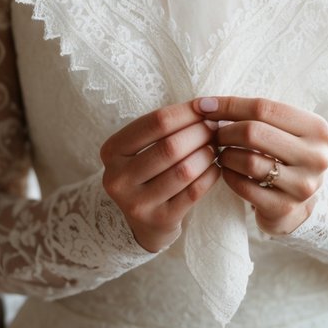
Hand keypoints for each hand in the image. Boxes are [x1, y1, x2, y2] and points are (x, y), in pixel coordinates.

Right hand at [101, 102, 217, 252]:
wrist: (144, 221)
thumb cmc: (149, 171)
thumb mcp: (144, 146)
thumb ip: (166, 126)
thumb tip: (206, 106)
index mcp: (112, 150)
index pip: (156, 122)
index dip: (186, 112)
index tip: (206, 108)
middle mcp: (118, 178)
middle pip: (170, 146)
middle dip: (200, 132)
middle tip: (216, 128)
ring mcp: (137, 203)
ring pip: (184, 170)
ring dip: (207, 154)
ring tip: (216, 146)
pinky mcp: (159, 220)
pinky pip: (194, 192)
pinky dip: (210, 175)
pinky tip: (215, 167)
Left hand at [194, 96, 327, 235]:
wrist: (299, 204)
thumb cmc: (284, 157)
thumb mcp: (284, 132)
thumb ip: (257, 115)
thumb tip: (207, 105)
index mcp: (317, 129)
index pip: (264, 107)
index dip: (229, 105)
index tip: (204, 105)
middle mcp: (316, 156)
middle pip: (254, 132)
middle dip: (225, 131)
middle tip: (213, 134)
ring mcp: (302, 185)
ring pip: (248, 161)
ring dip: (225, 155)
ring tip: (221, 154)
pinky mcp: (285, 207)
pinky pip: (244, 186)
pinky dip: (229, 176)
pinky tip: (227, 172)